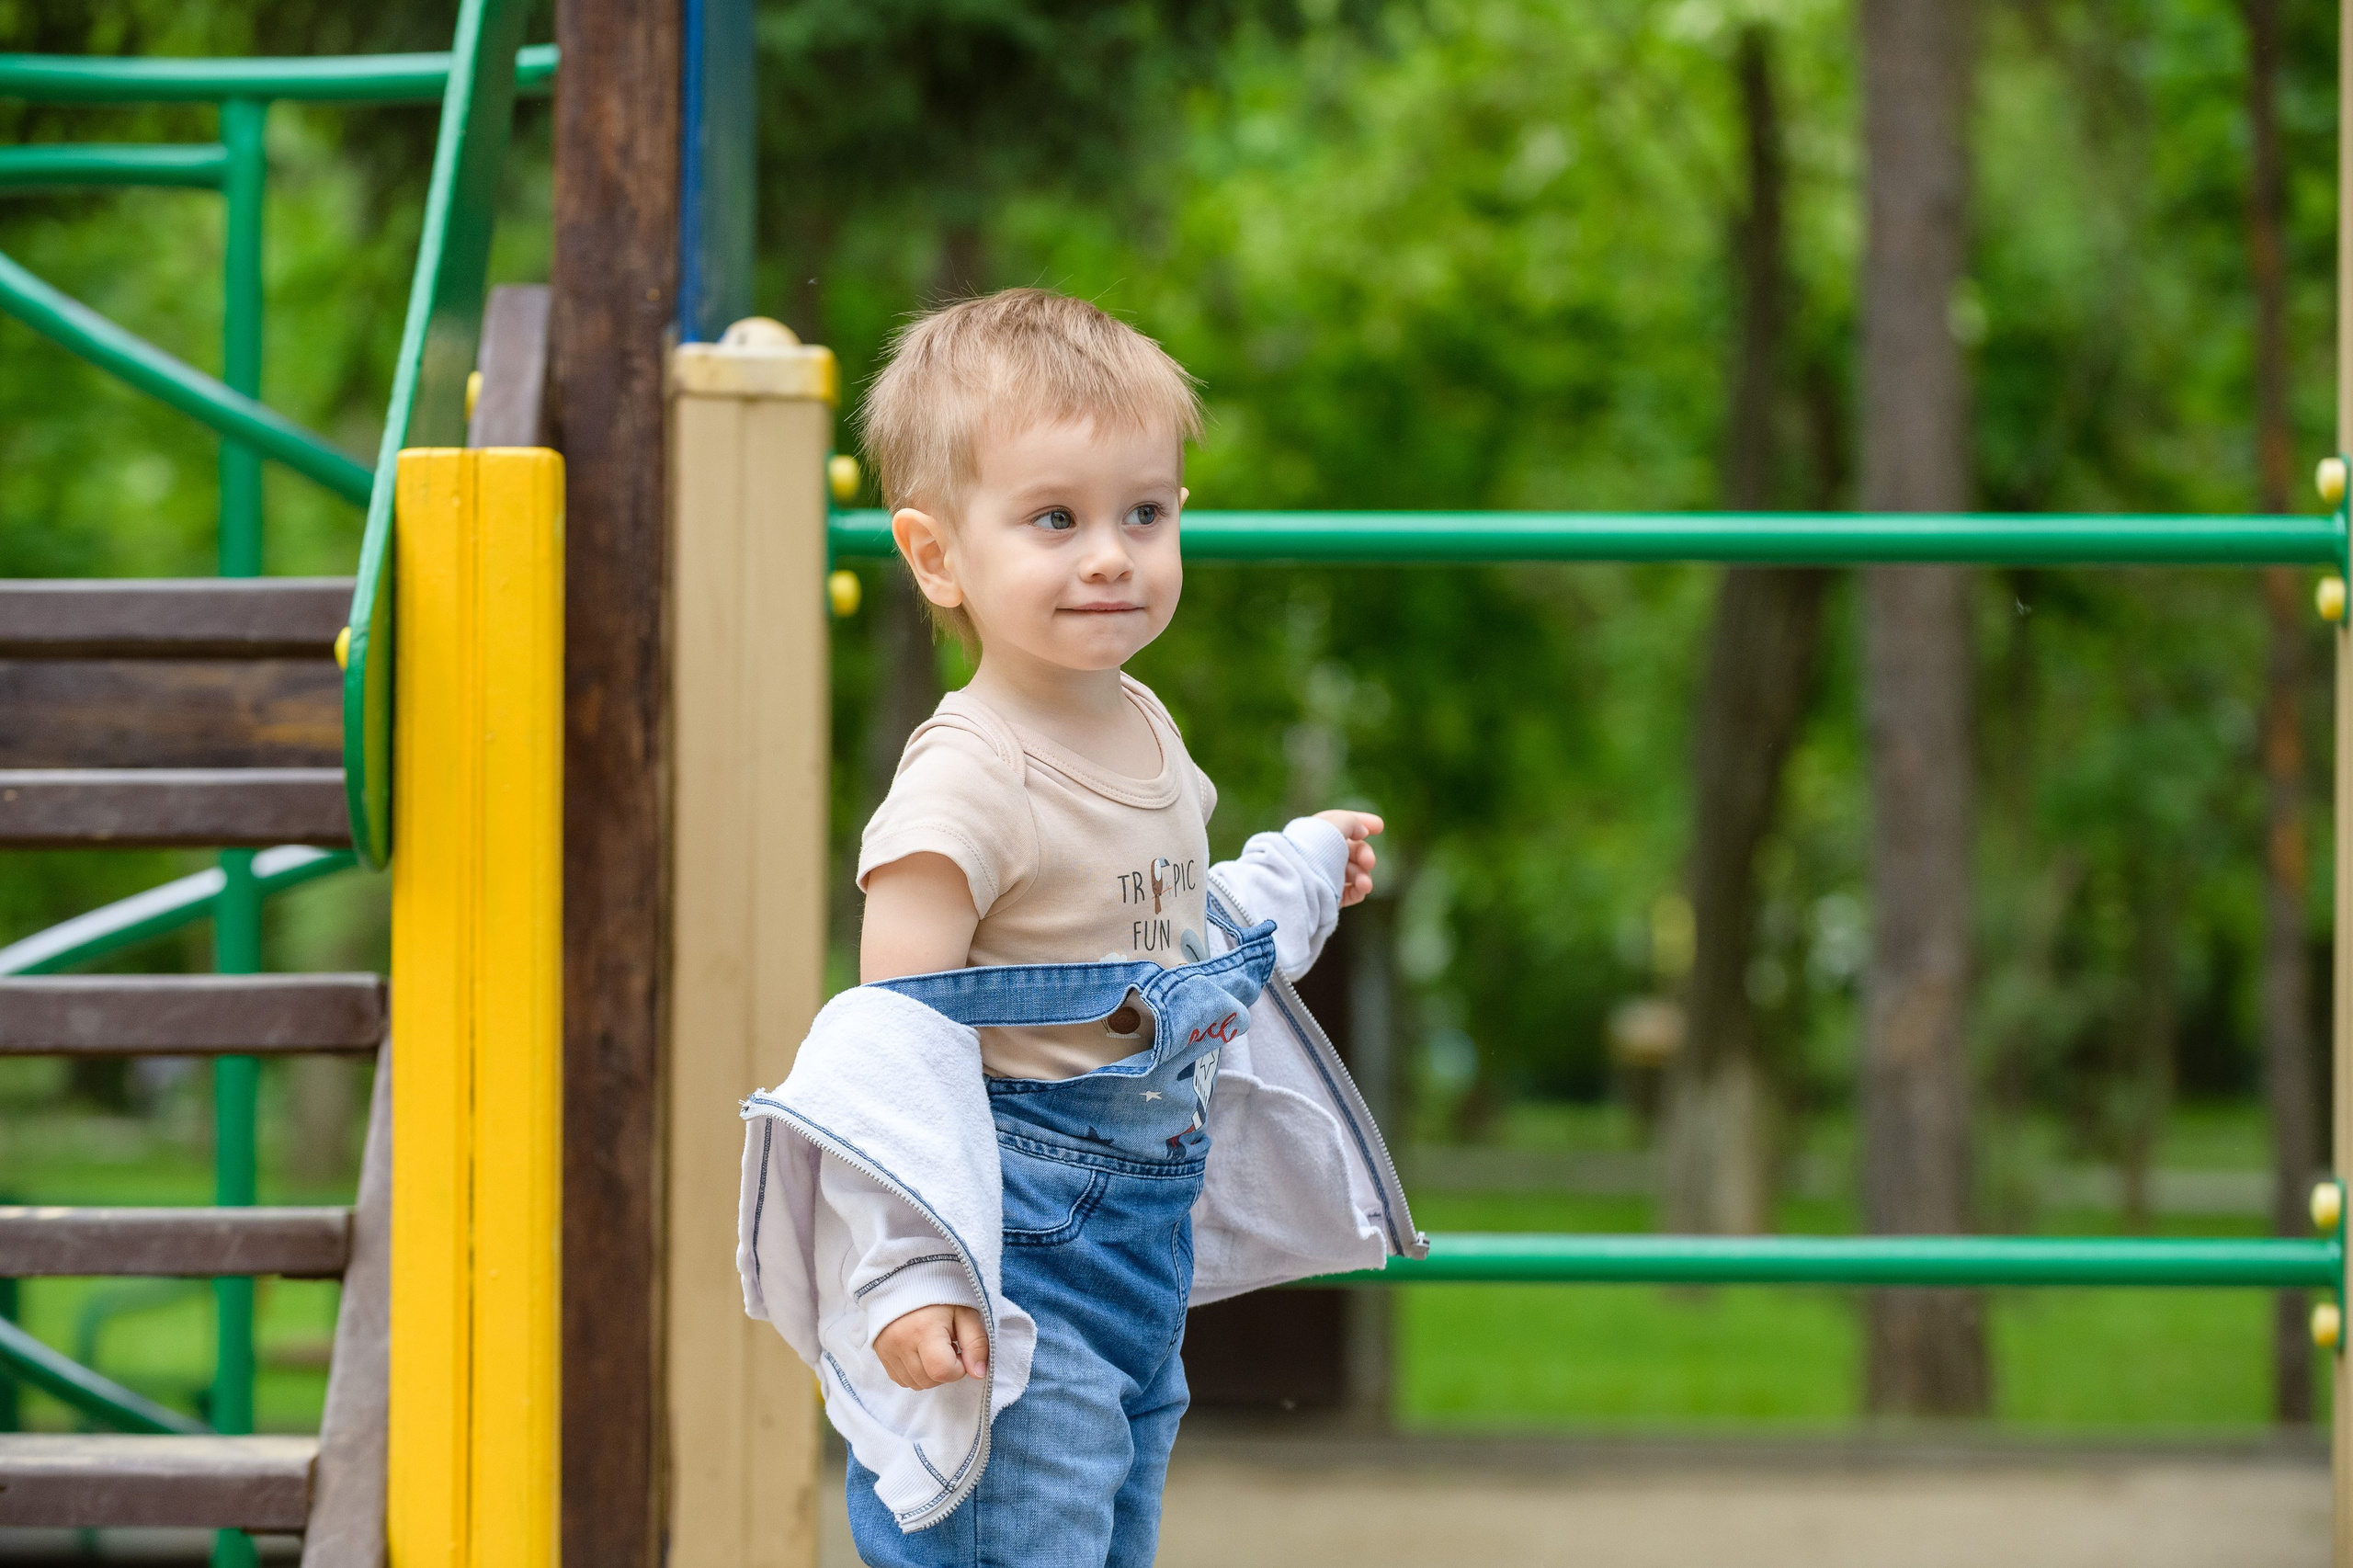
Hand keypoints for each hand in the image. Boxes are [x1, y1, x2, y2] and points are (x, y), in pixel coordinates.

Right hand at [874, 1303, 988, 1389]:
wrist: (907, 1277)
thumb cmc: (941, 1294)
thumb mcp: (965, 1313)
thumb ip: (976, 1343)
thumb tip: (979, 1374)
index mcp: (924, 1330)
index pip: (943, 1371)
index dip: (959, 1366)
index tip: (959, 1348)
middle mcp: (901, 1343)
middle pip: (929, 1381)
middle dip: (945, 1370)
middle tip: (948, 1345)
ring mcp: (887, 1350)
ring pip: (914, 1384)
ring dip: (929, 1374)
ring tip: (934, 1347)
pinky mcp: (880, 1353)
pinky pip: (900, 1379)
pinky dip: (914, 1373)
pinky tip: (920, 1352)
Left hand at [1314, 809, 1385, 906]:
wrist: (1299, 881)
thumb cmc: (1315, 848)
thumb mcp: (1336, 824)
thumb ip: (1353, 822)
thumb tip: (1362, 833)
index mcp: (1317, 832)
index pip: (1341, 824)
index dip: (1361, 823)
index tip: (1380, 827)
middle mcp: (1320, 853)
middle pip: (1352, 850)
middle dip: (1365, 854)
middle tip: (1369, 862)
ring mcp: (1324, 875)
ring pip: (1353, 873)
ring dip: (1364, 877)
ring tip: (1365, 885)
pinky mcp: (1327, 896)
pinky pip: (1349, 892)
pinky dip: (1358, 891)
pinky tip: (1361, 891)